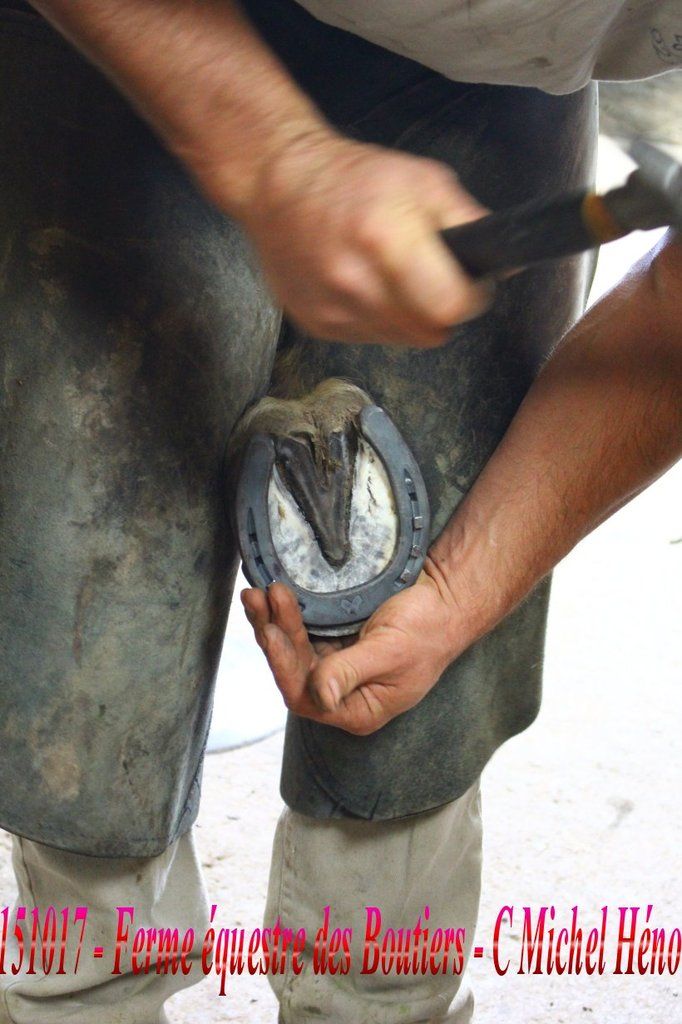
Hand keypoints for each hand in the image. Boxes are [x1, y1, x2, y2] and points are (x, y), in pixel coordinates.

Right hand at [240, 130, 491, 348]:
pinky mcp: (315, 325)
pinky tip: (364, 286)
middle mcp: (356, 283)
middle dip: (441, 310)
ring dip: (409, 318)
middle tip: (434, 280)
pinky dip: (377, 319)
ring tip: (395, 279)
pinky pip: (369, 339)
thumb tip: (506, 260)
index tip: (469, 284)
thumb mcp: (422, 181)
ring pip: (401, 340)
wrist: (276, 184)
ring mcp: (332, 310)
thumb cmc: (354, 178)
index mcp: (386, 241)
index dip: (469, 298)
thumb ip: (467, 219)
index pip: (450, 307)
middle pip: (429, 333)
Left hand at [241, 558, 472, 734]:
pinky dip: (286, 615)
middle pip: (294, 670)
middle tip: (257, 598)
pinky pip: (302, 632)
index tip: (271, 631)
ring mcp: (337, 667)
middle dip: (272, 635)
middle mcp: (343, 694)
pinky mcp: (336, 643)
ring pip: (293, 650)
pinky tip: (272, 595)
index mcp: (358, 709)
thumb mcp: (390, 652)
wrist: (447, 598)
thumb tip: (318, 696)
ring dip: (273, 622)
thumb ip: (350, 672)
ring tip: (257, 593)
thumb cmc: (428, 629)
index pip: (307, 697)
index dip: (284, 665)